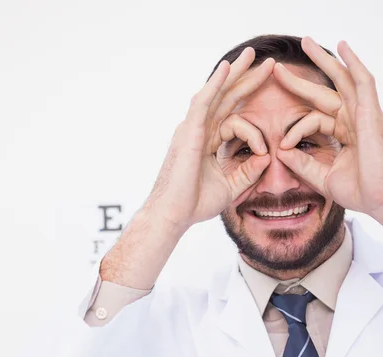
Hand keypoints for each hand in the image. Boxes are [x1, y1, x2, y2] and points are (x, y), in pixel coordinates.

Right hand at [146, 49, 273, 228]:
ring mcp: (192, 129)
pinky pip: (204, 102)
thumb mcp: (230, 188)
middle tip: (267, 63)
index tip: (266, 150)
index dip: (254, 129)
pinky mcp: (189, 132)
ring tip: (253, 55)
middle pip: (226, 99)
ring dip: (235, 74)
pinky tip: (229, 68)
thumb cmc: (194, 205)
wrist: (173, 215)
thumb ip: (248, 172)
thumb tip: (267, 157)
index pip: (233, 120)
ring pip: (217, 94)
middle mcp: (198, 131)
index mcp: (206, 143)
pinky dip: (216, 84)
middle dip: (247, 80)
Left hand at [273, 37, 382, 221]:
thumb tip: (280, 151)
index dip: (294, 130)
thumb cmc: (359, 191)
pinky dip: (352, 62)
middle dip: (301, 79)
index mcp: (344, 133)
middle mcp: (353, 120)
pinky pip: (362, 82)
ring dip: (324, 60)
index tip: (280, 146)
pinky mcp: (371, 112)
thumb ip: (302, 164)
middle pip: (324, 92)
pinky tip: (341, 47)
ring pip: (341, 79)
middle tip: (278, 67)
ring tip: (306, 42)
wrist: (377, 199)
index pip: (313, 119)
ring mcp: (363, 114)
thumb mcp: (322, 177)